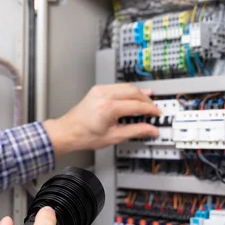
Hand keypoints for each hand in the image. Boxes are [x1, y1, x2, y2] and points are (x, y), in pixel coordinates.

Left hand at [43, 84, 160, 154]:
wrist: (68, 131)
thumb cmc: (84, 135)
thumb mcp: (114, 137)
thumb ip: (135, 131)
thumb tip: (151, 130)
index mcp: (108, 108)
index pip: (136, 105)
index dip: (150, 109)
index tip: (157, 113)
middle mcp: (103, 95)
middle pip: (133, 92)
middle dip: (146, 99)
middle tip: (154, 108)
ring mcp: (99, 90)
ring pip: (126, 86)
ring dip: (139, 93)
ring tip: (148, 100)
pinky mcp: (97, 89)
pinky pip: (118, 86)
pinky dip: (128, 91)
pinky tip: (134, 96)